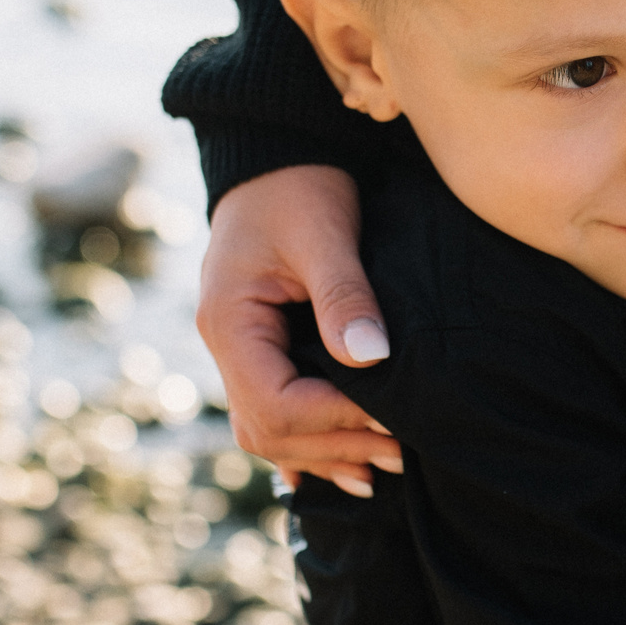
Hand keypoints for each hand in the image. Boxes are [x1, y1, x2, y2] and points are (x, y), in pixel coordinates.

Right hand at [195, 165, 402, 495]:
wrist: (281, 157)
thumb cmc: (301, 186)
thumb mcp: (325, 232)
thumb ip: (344, 295)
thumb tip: (369, 357)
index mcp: (230, 322)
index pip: (273, 403)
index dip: (332, 421)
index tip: (390, 420)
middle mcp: (224, 346)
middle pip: (267, 430)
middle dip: (333, 448)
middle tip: (400, 455)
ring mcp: (240, 352)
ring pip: (269, 431)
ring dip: (325, 454)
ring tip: (385, 468)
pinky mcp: (263, 350)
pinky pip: (276, 413)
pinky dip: (310, 443)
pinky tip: (343, 466)